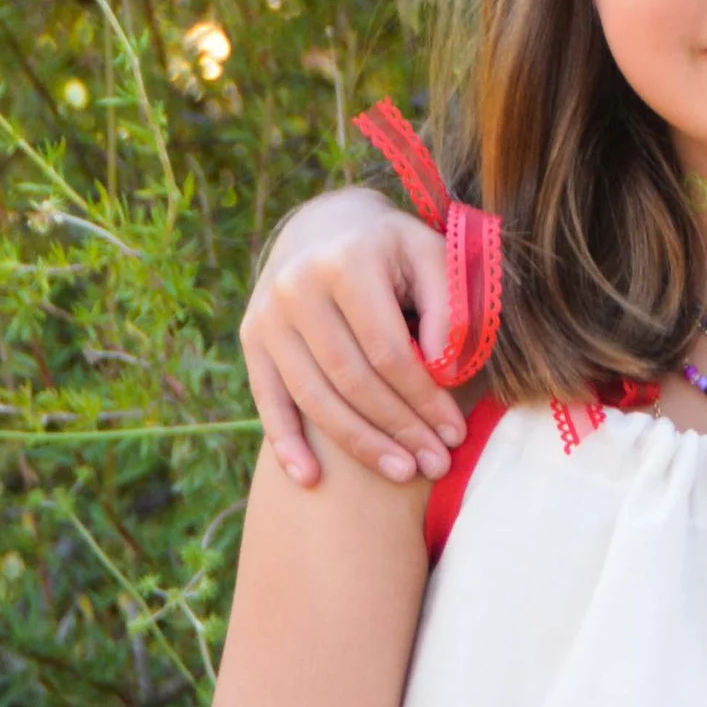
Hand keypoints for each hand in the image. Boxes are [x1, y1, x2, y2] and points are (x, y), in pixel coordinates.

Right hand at [240, 187, 457, 487]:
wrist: (326, 226)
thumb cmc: (395, 253)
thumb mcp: (432, 257)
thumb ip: (450, 306)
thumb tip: (443, 367)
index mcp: (346, 263)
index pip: (389, 351)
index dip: (424, 399)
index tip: (455, 433)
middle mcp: (297, 287)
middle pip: (351, 380)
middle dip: (397, 429)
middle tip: (435, 465)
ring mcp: (268, 315)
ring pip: (314, 398)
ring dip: (359, 445)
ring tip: (401, 474)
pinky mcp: (251, 338)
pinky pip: (268, 400)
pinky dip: (286, 443)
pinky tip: (310, 479)